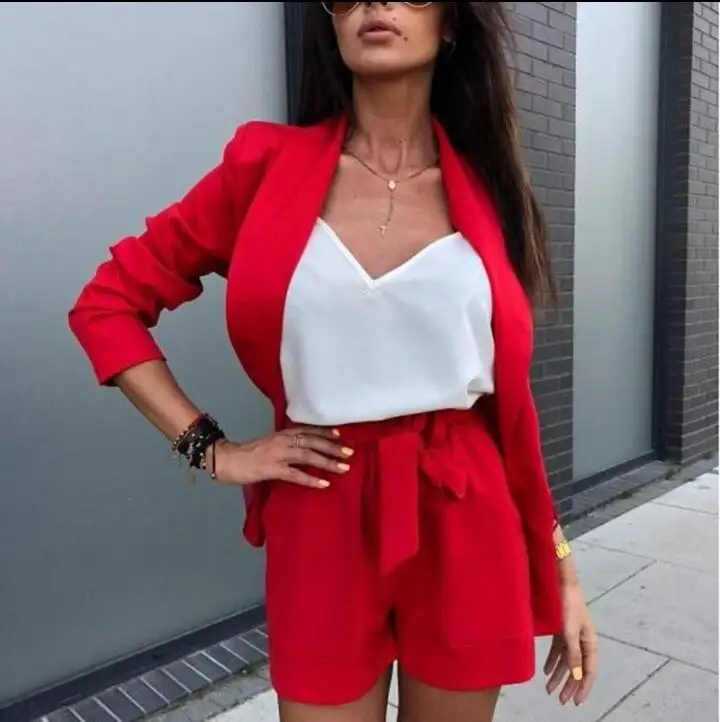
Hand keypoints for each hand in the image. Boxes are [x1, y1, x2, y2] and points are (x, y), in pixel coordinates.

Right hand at [211, 427, 352, 488]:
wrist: (227, 459)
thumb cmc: (249, 454)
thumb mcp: (271, 443)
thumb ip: (286, 443)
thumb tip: (304, 448)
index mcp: (282, 433)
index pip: (308, 430)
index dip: (325, 432)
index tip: (341, 435)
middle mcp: (283, 441)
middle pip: (313, 441)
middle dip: (333, 447)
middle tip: (350, 453)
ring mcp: (278, 454)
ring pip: (308, 456)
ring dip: (328, 462)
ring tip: (344, 468)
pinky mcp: (272, 469)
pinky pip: (296, 474)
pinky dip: (311, 479)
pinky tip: (324, 484)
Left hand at [544, 582, 597, 705]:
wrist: (560, 583)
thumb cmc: (567, 606)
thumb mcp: (570, 631)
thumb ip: (573, 653)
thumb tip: (577, 675)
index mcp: (590, 642)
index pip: (588, 671)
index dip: (583, 687)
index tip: (575, 702)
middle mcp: (583, 641)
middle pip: (577, 668)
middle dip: (569, 685)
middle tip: (560, 699)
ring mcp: (572, 635)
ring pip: (567, 661)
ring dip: (559, 675)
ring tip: (549, 689)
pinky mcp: (562, 630)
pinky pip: (559, 650)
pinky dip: (553, 661)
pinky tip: (547, 671)